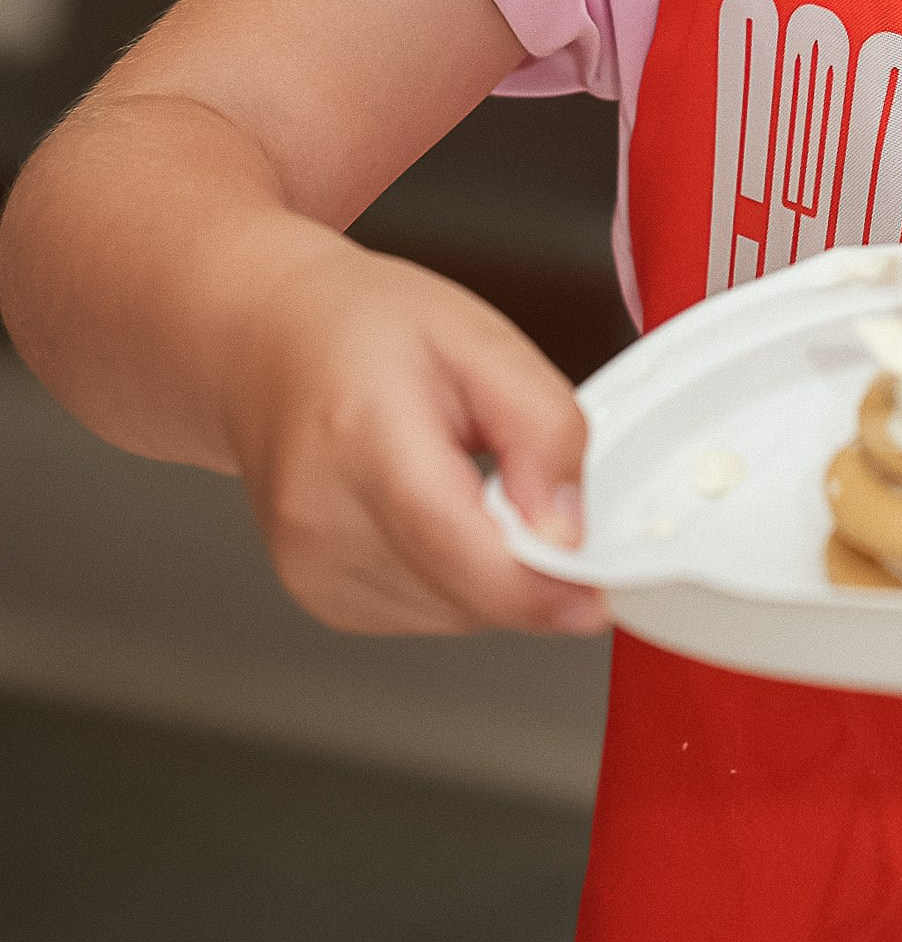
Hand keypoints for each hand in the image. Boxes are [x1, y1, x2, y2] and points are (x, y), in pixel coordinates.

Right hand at [217, 222, 610, 637]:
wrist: (267, 340)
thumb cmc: (363, 327)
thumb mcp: (481, 337)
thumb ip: (542, 428)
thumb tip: (569, 529)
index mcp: (362, 435)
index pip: (453, 545)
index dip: (535, 587)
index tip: (596, 594)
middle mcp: (322, 516)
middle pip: (462, 592)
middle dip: (527, 563)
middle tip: (529, 482)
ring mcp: (311, 566)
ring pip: (452, 614)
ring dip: (491, 571)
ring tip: (465, 478)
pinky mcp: (318, 595)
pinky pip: (424, 614)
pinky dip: (455, 578)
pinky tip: (438, 511)